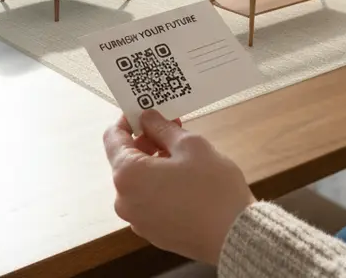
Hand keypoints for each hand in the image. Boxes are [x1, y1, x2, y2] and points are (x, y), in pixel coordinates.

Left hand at [103, 110, 254, 264]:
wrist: (233, 235)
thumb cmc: (212, 188)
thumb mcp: (190, 145)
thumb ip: (162, 129)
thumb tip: (147, 118)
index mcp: (128, 175)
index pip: (112, 138)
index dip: (127, 120)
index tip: (144, 110)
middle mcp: (125, 200)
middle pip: (125, 159)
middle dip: (147, 140)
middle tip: (173, 127)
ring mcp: (137, 219)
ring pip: (138, 180)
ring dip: (154, 162)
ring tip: (184, 153)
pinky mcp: (152, 231)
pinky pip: (147, 199)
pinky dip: (159, 183)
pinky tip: (184, 177)